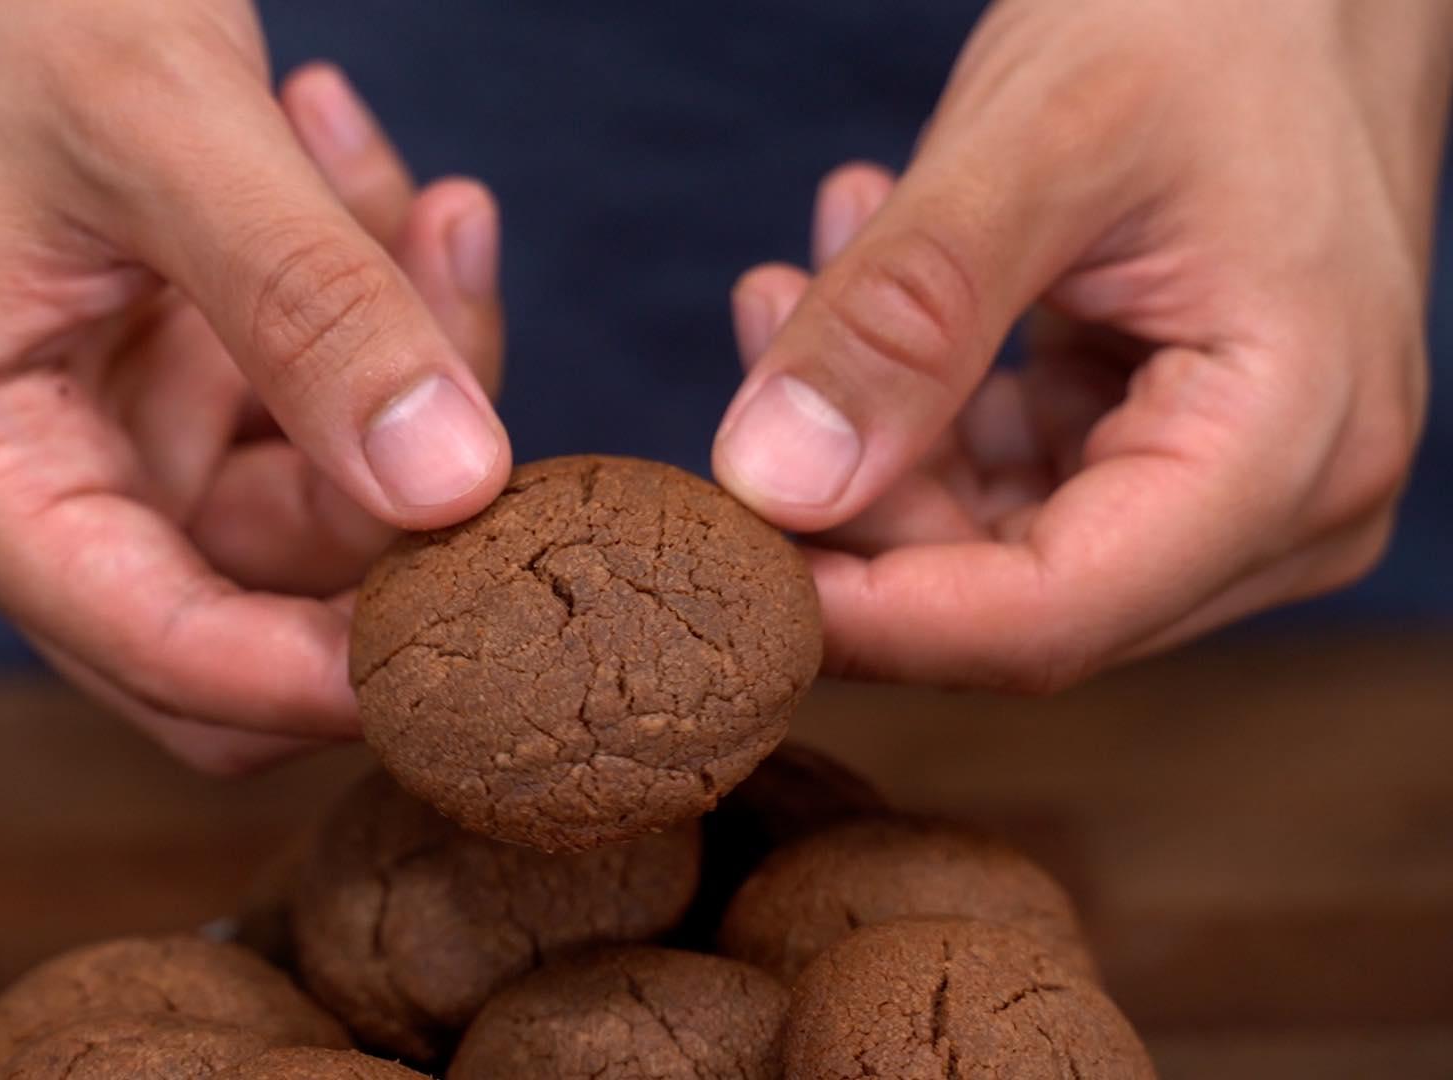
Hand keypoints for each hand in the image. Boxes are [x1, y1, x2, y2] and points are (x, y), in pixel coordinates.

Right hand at [0, 0, 509, 771]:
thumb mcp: (168, 130)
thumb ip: (310, 308)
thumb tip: (449, 485)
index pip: (152, 647)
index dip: (314, 673)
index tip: (474, 650)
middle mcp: (26, 473)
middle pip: (255, 597)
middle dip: (387, 493)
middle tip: (457, 329)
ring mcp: (109, 426)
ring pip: (316, 497)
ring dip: (401, 363)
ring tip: (420, 204)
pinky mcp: (179, 373)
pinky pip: (321, 406)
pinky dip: (376, 311)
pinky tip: (374, 177)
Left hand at [715, 0, 1452, 690]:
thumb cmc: (1220, 17)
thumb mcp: (1042, 143)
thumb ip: (906, 315)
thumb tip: (774, 482)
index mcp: (1290, 448)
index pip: (1044, 619)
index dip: (866, 614)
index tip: (720, 556)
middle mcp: (1282, 508)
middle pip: (1003, 594)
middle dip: (848, 492)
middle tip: (762, 333)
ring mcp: (1224, 490)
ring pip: (982, 539)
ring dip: (867, 429)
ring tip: (803, 276)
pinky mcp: (1163, 450)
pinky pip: (1001, 477)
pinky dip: (913, 402)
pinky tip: (861, 276)